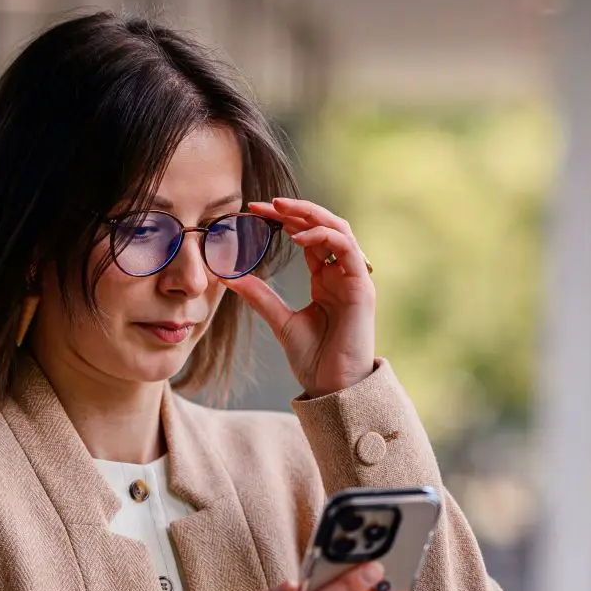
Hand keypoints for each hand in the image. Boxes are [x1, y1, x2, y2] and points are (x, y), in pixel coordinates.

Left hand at [228, 197, 376, 397]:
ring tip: (280, 208)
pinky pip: (346, 248)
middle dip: (294, 210)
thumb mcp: (280, 321)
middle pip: (323, 226)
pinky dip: (323, 236)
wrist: (334, 387)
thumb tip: (229, 276)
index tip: (254, 212)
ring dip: (309, 214)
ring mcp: (354, 278)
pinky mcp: (361, 287)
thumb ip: (260, 296)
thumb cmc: (314, 359)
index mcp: (325, 278)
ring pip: (338, 229)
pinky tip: (298, 235)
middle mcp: (341, 273)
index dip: (283, 220)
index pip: (306, 236)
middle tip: (263, 203)